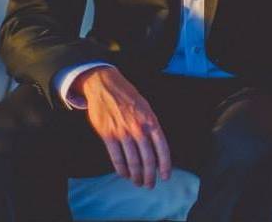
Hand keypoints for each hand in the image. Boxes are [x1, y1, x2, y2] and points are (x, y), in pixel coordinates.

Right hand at [75, 67, 170, 187]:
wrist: (105, 85)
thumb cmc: (128, 97)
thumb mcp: (146, 108)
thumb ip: (151, 127)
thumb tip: (157, 148)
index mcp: (151, 121)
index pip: (162, 148)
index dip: (165, 165)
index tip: (165, 177)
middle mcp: (139, 128)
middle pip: (147, 159)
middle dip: (150, 176)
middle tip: (150, 185)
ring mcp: (123, 132)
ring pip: (132, 161)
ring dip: (136, 176)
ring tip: (138, 182)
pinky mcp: (107, 135)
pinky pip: (116, 157)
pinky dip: (121, 169)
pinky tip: (124, 174)